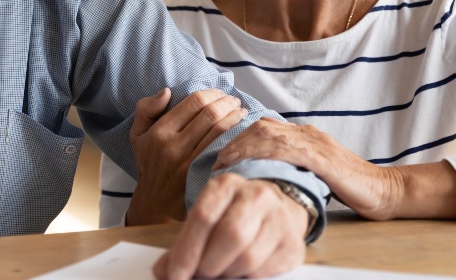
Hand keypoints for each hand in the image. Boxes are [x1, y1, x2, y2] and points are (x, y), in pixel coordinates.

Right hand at [127, 88, 247, 224]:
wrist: (156, 203)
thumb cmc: (149, 164)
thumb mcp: (138, 135)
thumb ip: (146, 109)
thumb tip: (167, 91)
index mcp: (159, 132)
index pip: (193, 102)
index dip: (211, 93)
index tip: (219, 93)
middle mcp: (174, 146)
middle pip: (209, 114)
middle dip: (227, 102)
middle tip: (234, 100)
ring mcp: (189, 162)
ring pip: (219, 130)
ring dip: (235, 117)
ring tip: (241, 112)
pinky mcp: (202, 174)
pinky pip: (223, 149)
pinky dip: (235, 136)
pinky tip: (241, 131)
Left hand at [154, 175, 307, 278]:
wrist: (277, 209)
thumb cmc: (233, 215)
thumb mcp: (206, 219)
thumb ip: (184, 244)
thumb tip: (163, 272)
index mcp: (226, 185)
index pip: (203, 217)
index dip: (186, 252)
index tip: (175, 275)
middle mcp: (256, 195)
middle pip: (230, 235)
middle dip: (209, 264)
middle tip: (200, 275)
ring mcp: (279, 218)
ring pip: (248, 257)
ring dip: (228, 273)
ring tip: (221, 272)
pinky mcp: (293, 243)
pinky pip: (265, 270)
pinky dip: (247, 277)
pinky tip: (240, 272)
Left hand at [213, 117, 401, 219]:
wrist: (384, 190)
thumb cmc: (349, 186)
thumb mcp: (315, 171)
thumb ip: (293, 165)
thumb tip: (263, 173)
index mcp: (305, 135)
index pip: (263, 127)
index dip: (238, 137)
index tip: (221, 154)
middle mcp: (308, 133)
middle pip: (261, 127)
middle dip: (234, 141)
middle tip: (216, 160)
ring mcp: (316, 143)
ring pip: (270, 134)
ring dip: (243, 147)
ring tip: (225, 164)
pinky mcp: (323, 158)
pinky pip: (289, 150)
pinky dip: (265, 154)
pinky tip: (251, 163)